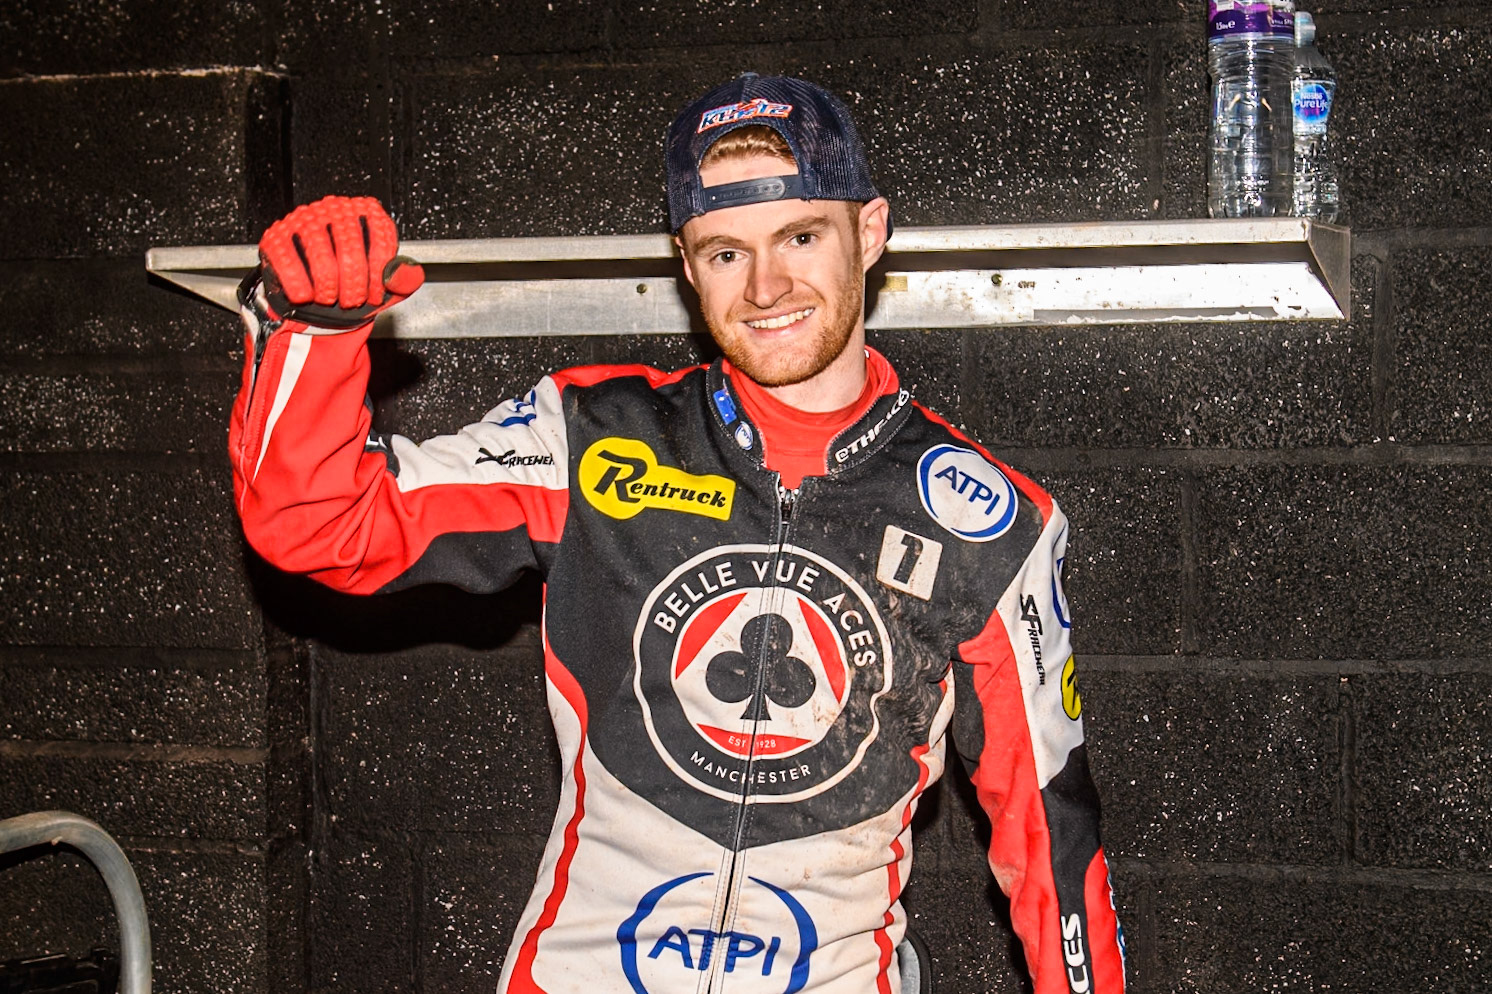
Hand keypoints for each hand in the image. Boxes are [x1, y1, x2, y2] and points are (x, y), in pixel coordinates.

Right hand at [257, 195, 424, 324]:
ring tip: (329, 299)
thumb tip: (408, 273)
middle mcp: (335, 210)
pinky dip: (301, 290)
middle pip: (350, 255)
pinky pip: (290, 265)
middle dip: (353, 289)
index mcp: (365, 213)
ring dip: (328, 292)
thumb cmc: (350, 282)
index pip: (379, 244)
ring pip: (322, 263)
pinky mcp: (277, 235)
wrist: (313, 292)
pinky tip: (306, 296)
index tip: (375, 295)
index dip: (378, 278)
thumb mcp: (383, 282)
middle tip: (352, 301)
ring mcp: (304, 220)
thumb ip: (402, 278)